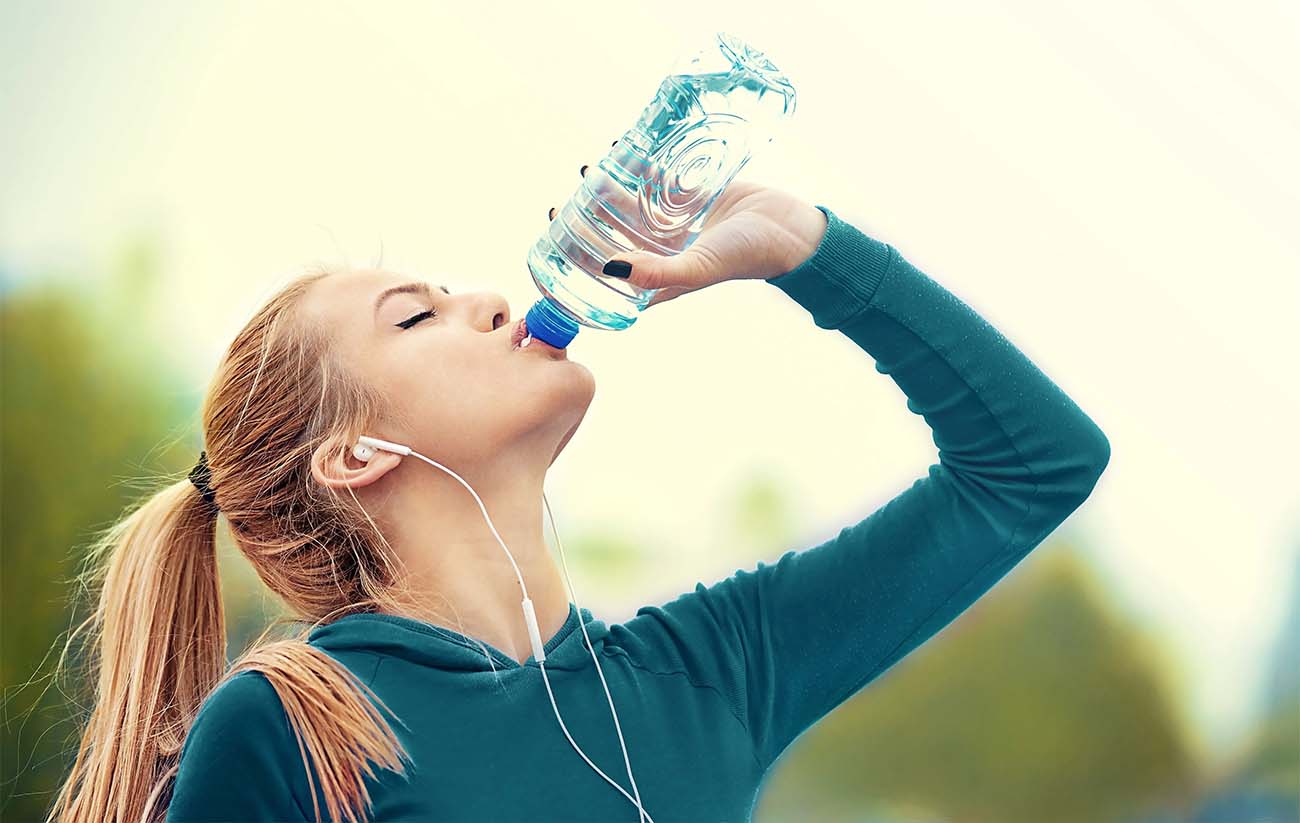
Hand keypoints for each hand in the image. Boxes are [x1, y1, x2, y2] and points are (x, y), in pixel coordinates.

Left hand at [550, 143, 826, 308]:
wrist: (789, 228)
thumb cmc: (746, 256)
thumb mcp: (696, 268)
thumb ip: (655, 272)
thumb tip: (609, 267)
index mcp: (658, 278)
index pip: (608, 276)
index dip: (578, 264)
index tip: (553, 247)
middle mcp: (663, 252)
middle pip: (613, 236)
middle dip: (585, 222)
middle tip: (561, 206)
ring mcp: (676, 223)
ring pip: (631, 206)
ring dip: (609, 190)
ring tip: (588, 171)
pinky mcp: (692, 196)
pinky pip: (658, 180)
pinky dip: (639, 166)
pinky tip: (620, 150)